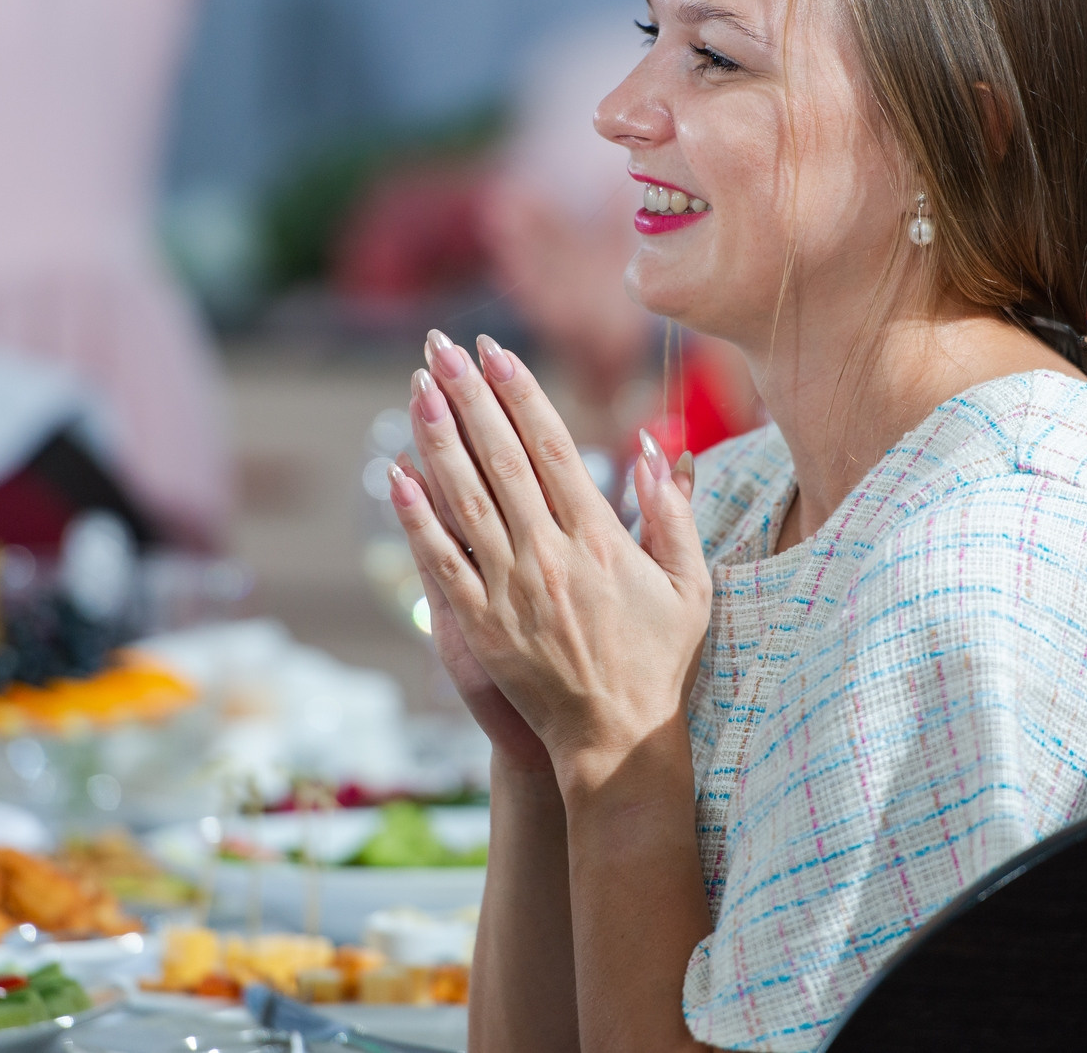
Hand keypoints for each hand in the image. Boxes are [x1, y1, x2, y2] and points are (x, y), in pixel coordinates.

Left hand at [390, 331, 711, 792]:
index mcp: (601, 539)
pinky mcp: (480, 625)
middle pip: (501, 458)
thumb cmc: (659, 660)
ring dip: (437, 438)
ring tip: (417, 389)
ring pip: (465, 498)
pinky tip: (396, 474)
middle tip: (440, 347)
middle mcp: (551, 554)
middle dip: (469, 396)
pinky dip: (417, 516)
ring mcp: (511, 589)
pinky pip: (441, 560)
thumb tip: (656, 450)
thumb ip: (673, 515)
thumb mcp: (690, 584)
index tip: (498, 351)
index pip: (552, 448)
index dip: (521, 395)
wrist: (617, 739)